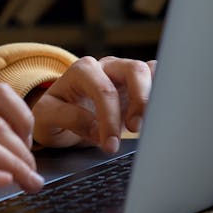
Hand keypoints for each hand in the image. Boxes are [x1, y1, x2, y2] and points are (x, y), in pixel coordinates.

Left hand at [31, 56, 155, 152]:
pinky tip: (163, 112)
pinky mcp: (139, 86)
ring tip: (148, 124)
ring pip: (150, 72)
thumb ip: (69, 118)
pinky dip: (165, 92)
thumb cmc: (52, 116)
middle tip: (134, 130)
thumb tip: (97, 128)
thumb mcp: (46, 118)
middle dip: (140, 102)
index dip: (110, 119)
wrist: (58, 119)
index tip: (110, 144)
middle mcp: (105, 67)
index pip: (104, 90)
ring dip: (154, 98)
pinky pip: (158, 79)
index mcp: (81, 71)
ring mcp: (124, 74)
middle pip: (134, 70)